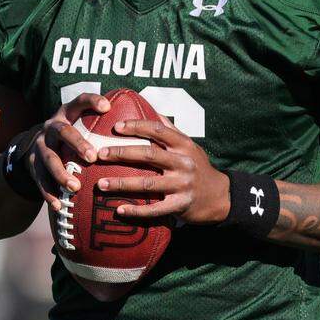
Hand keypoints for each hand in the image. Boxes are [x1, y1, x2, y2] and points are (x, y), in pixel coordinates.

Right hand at [27, 92, 110, 212]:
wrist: (34, 144)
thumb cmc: (73, 133)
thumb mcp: (82, 121)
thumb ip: (105, 121)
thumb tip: (146, 119)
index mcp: (68, 113)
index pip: (80, 101)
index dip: (92, 101)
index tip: (107, 107)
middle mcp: (52, 126)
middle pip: (63, 131)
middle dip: (77, 143)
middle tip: (92, 157)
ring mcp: (40, 145)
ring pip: (49, 158)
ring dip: (61, 173)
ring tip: (74, 187)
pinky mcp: (32, 164)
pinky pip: (39, 180)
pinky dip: (49, 193)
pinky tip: (59, 205)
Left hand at [98, 115, 230, 224]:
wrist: (219, 196)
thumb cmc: (198, 167)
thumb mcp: (190, 146)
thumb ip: (171, 130)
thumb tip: (151, 108)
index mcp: (184, 146)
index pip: (158, 131)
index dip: (137, 126)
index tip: (116, 127)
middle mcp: (183, 163)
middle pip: (149, 155)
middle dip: (122, 153)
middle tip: (100, 154)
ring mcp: (182, 185)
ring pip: (147, 184)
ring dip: (122, 184)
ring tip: (101, 184)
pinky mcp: (180, 205)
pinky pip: (155, 209)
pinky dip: (136, 210)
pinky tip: (118, 209)